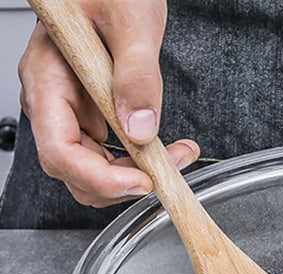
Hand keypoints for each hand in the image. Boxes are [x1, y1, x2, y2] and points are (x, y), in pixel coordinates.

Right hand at [18, 0, 198, 206]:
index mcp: (48, 79)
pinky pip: (112, 155)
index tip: (142, 181)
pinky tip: (169, 149)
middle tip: (169, 170)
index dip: (100, 178)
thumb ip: (137, 75)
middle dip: (124, 182)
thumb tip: (140, 128)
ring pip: (95, 171)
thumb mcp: (131, 23)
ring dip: (137, 175)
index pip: (60, 152)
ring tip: (177, 155)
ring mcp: (71, 111)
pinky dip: (142, 162)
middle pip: (76, 172)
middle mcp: (53, 100)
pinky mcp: (93, 116)